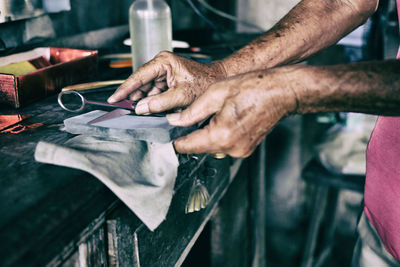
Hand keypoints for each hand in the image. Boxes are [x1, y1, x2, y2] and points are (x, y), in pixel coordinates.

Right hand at [107, 51, 226, 113]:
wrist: (218, 81)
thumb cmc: (205, 82)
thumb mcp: (182, 95)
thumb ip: (160, 103)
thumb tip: (141, 108)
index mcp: (163, 62)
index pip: (138, 76)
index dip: (125, 89)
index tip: (114, 98)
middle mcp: (162, 65)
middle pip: (141, 83)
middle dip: (134, 97)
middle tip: (124, 109)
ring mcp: (164, 73)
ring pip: (147, 90)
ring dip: (143, 101)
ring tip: (137, 112)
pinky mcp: (168, 82)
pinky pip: (155, 93)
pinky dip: (152, 102)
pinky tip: (149, 110)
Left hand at [167, 69, 298, 157]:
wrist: (282, 92)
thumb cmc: (255, 88)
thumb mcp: (216, 93)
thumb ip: (192, 111)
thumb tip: (175, 121)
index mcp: (221, 135)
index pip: (187, 146)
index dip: (175, 139)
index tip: (170, 132)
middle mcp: (231, 148)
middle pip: (199, 148)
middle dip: (192, 134)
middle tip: (192, 116)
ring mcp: (240, 151)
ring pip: (211, 147)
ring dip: (207, 134)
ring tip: (215, 114)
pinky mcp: (246, 149)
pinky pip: (224, 145)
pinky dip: (219, 135)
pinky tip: (225, 119)